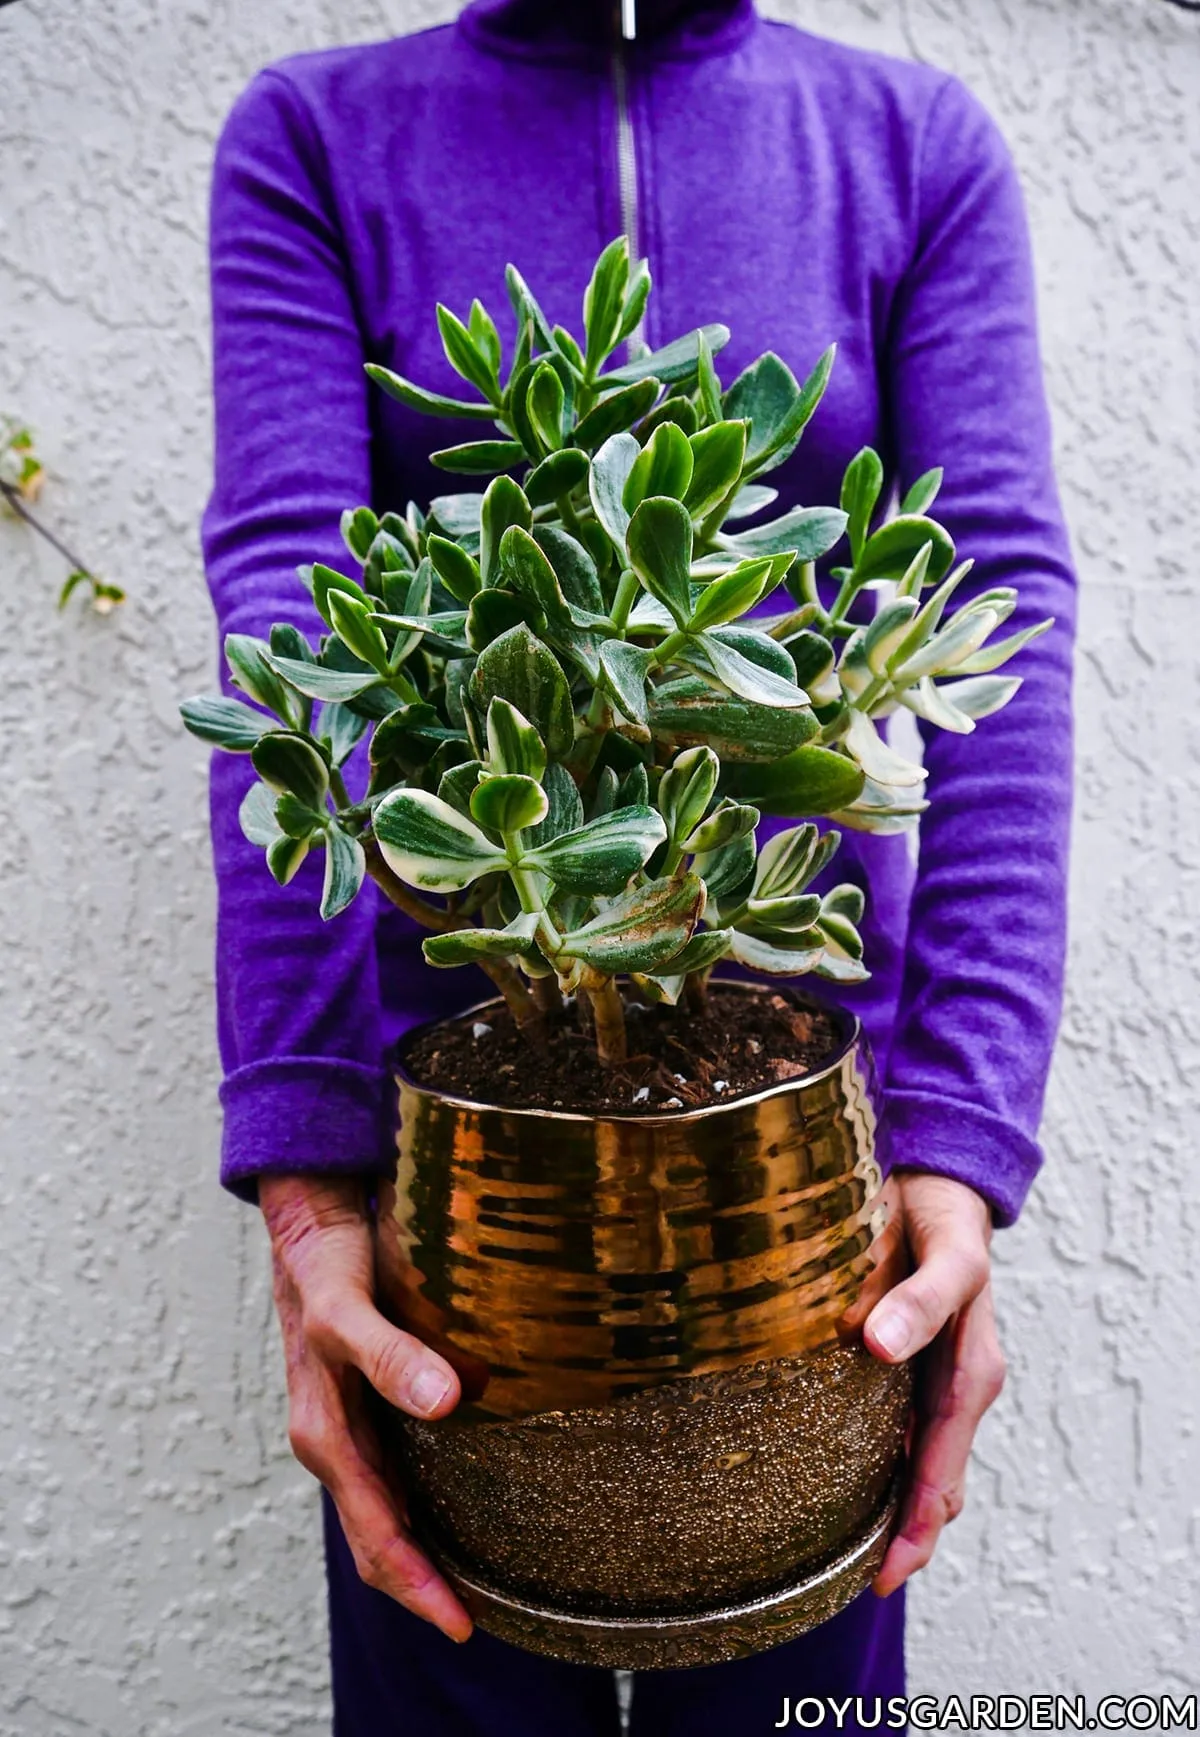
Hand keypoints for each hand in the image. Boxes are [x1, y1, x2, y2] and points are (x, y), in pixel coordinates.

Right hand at [259, 1172, 472, 1640]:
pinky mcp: (361, 1404)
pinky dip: (417, 1506)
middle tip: (476, 1619)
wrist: (306, 1223)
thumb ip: (393, 1355)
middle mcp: (333, 1442)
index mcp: (325, 1436)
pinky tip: (456, 1506)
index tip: (464, 1624)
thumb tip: (450, 1401)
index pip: (376, 1534)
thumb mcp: (349, 1308)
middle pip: (377, 1538)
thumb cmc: (324, 1264)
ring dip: (418, 1551)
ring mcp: (346, 1427)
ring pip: (382, 1511)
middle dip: (420, 1586)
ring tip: (473, 1580)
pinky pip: (389, 1473)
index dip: (418, 1584)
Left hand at [861, 1171, 1006, 1596]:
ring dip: (894, 1507)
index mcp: (971, 1372)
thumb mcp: (943, 1253)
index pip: (943, 1467)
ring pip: (919, 1462)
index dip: (918, 1524)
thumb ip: (918, 1299)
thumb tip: (878, 1345)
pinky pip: (901, 1430)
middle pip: (936, 1481)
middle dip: (906, 1536)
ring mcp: (935, 1380)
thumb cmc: (940, 1219)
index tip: (885, 1574)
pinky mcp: (911, 1365)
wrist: (940, 1186)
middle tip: (862, 1584)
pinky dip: (882, 1465)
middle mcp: (956, 1386)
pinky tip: (844, 1483)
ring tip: (848, 1551)